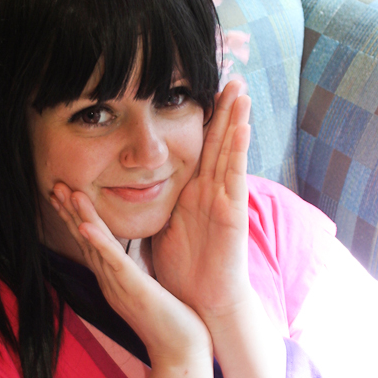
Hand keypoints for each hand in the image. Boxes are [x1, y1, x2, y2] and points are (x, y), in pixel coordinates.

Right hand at [50, 184, 211, 364]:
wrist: (182, 354)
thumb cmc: (172, 324)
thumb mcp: (150, 291)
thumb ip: (137, 275)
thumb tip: (134, 260)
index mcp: (115, 280)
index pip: (92, 243)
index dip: (77, 217)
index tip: (66, 194)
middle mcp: (111, 282)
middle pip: (85, 240)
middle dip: (68, 212)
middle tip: (53, 185)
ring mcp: (120, 286)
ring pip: (95, 245)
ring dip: (79, 218)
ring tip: (65, 192)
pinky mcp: (135, 290)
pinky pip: (114, 262)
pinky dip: (99, 242)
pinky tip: (85, 225)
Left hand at [151, 81, 251, 319]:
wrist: (203, 303)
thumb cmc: (184, 270)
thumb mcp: (164, 226)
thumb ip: (156, 203)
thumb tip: (133, 187)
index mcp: (194, 193)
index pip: (201, 147)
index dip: (204, 119)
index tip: (202, 88)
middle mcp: (212, 192)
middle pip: (219, 141)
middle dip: (225, 109)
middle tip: (232, 74)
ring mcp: (225, 200)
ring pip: (231, 152)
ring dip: (237, 120)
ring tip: (241, 89)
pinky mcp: (232, 215)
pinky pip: (236, 178)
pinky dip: (240, 152)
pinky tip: (244, 127)